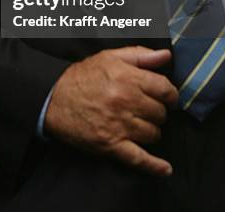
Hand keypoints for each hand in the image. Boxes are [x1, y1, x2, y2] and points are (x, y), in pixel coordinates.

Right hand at [44, 46, 177, 175]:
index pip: (164, 89)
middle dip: (158, 111)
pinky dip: (155, 166)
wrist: (54, 98)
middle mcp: (126, 101)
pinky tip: (165, 169)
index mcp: (127, 78)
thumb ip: (140, 55)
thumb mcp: (110, 57)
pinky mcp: (110, 145)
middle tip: (148, 110)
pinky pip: (139, 159)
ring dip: (151, 130)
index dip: (170, 94)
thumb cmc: (82, 76)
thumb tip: (166, 56)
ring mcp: (119, 125)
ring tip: (140, 124)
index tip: (168, 97)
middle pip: (160, 113)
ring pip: (154, 134)